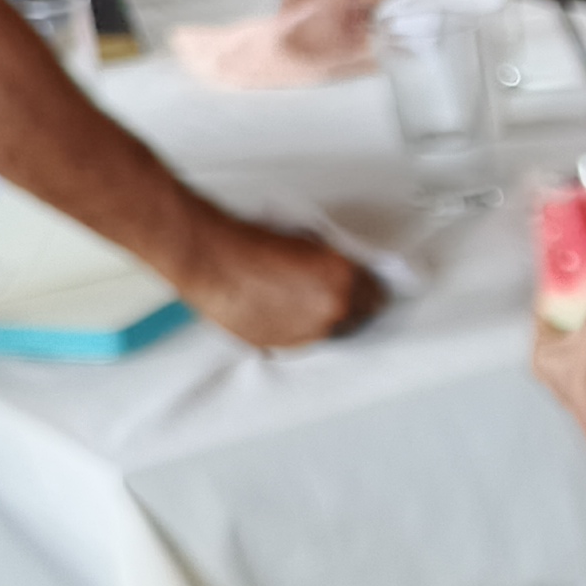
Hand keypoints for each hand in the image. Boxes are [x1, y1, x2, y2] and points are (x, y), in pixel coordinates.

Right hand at [175, 216, 380, 350]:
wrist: (209, 256)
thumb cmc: (248, 239)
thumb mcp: (306, 239)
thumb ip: (331, 262)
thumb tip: (341, 270)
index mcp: (342, 282)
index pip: (376, 296)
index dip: (367, 289)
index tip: (363, 288)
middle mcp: (329, 313)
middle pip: (355, 319)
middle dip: (345, 306)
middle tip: (325, 292)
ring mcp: (304, 334)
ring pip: (325, 333)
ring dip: (316, 319)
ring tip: (292, 298)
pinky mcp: (278, 346)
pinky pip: (294, 339)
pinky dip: (289, 327)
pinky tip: (273, 307)